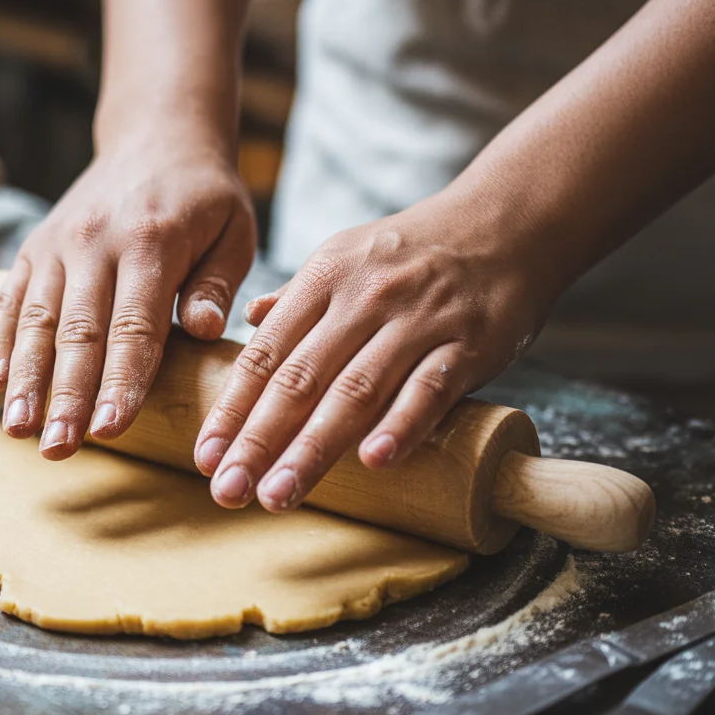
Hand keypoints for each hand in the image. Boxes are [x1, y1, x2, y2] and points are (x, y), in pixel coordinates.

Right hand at [0, 126, 255, 458]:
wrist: (157, 136)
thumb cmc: (204, 197)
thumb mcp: (233, 231)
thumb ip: (218, 283)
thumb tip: (204, 333)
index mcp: (152, 243)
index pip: (136, 326)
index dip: (122, 380)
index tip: (112, 427)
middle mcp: (97, 243)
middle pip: (78, 332)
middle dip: (66, 396)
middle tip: (58, 448)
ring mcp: (60, 244)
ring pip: (37, 320)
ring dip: (26, 379)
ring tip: (18, 429)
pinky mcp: (37, 246)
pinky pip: (13, 297)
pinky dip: (1, 340)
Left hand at [193, 186, 560, 511]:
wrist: (509, 220)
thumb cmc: (417, 249)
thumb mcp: (347, 255)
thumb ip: (299, 297)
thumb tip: (250, 323)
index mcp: (325, 278)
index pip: (266, 353)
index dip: (232, 408)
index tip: (205, 456)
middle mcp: (364, 298)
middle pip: (299, 379)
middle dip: (258, 440)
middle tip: (226, 490)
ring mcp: (417, 320)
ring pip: (356, 391)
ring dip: (313, 448)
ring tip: (278, 495)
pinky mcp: (469, 342)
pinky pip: (431, 388)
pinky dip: (402, 424)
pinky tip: (373, 461)